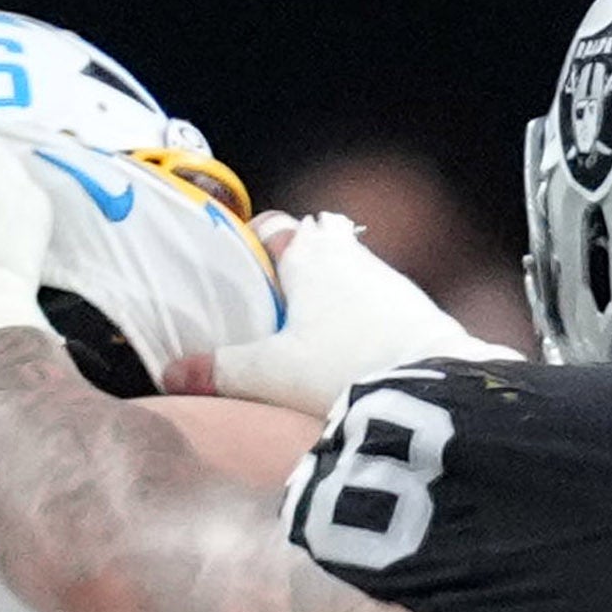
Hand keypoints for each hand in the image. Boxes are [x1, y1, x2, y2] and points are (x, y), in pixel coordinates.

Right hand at [217, 211, 491, 419]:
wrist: (437, 385)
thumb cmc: (350, 364)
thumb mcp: (270, 372)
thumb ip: (219, 370)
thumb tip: (173, 374)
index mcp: (308, 253)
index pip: (272, 226)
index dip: (252, 246)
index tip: (239, 276)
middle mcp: (350, 254)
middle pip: (311, 246)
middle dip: (291, 270)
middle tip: (270, 309)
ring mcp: (388, 278)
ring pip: (346, 272)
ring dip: (328, 294)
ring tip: (308, 333)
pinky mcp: (415, 308)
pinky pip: (375, 301)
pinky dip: (358, 315)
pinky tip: (349, 349)